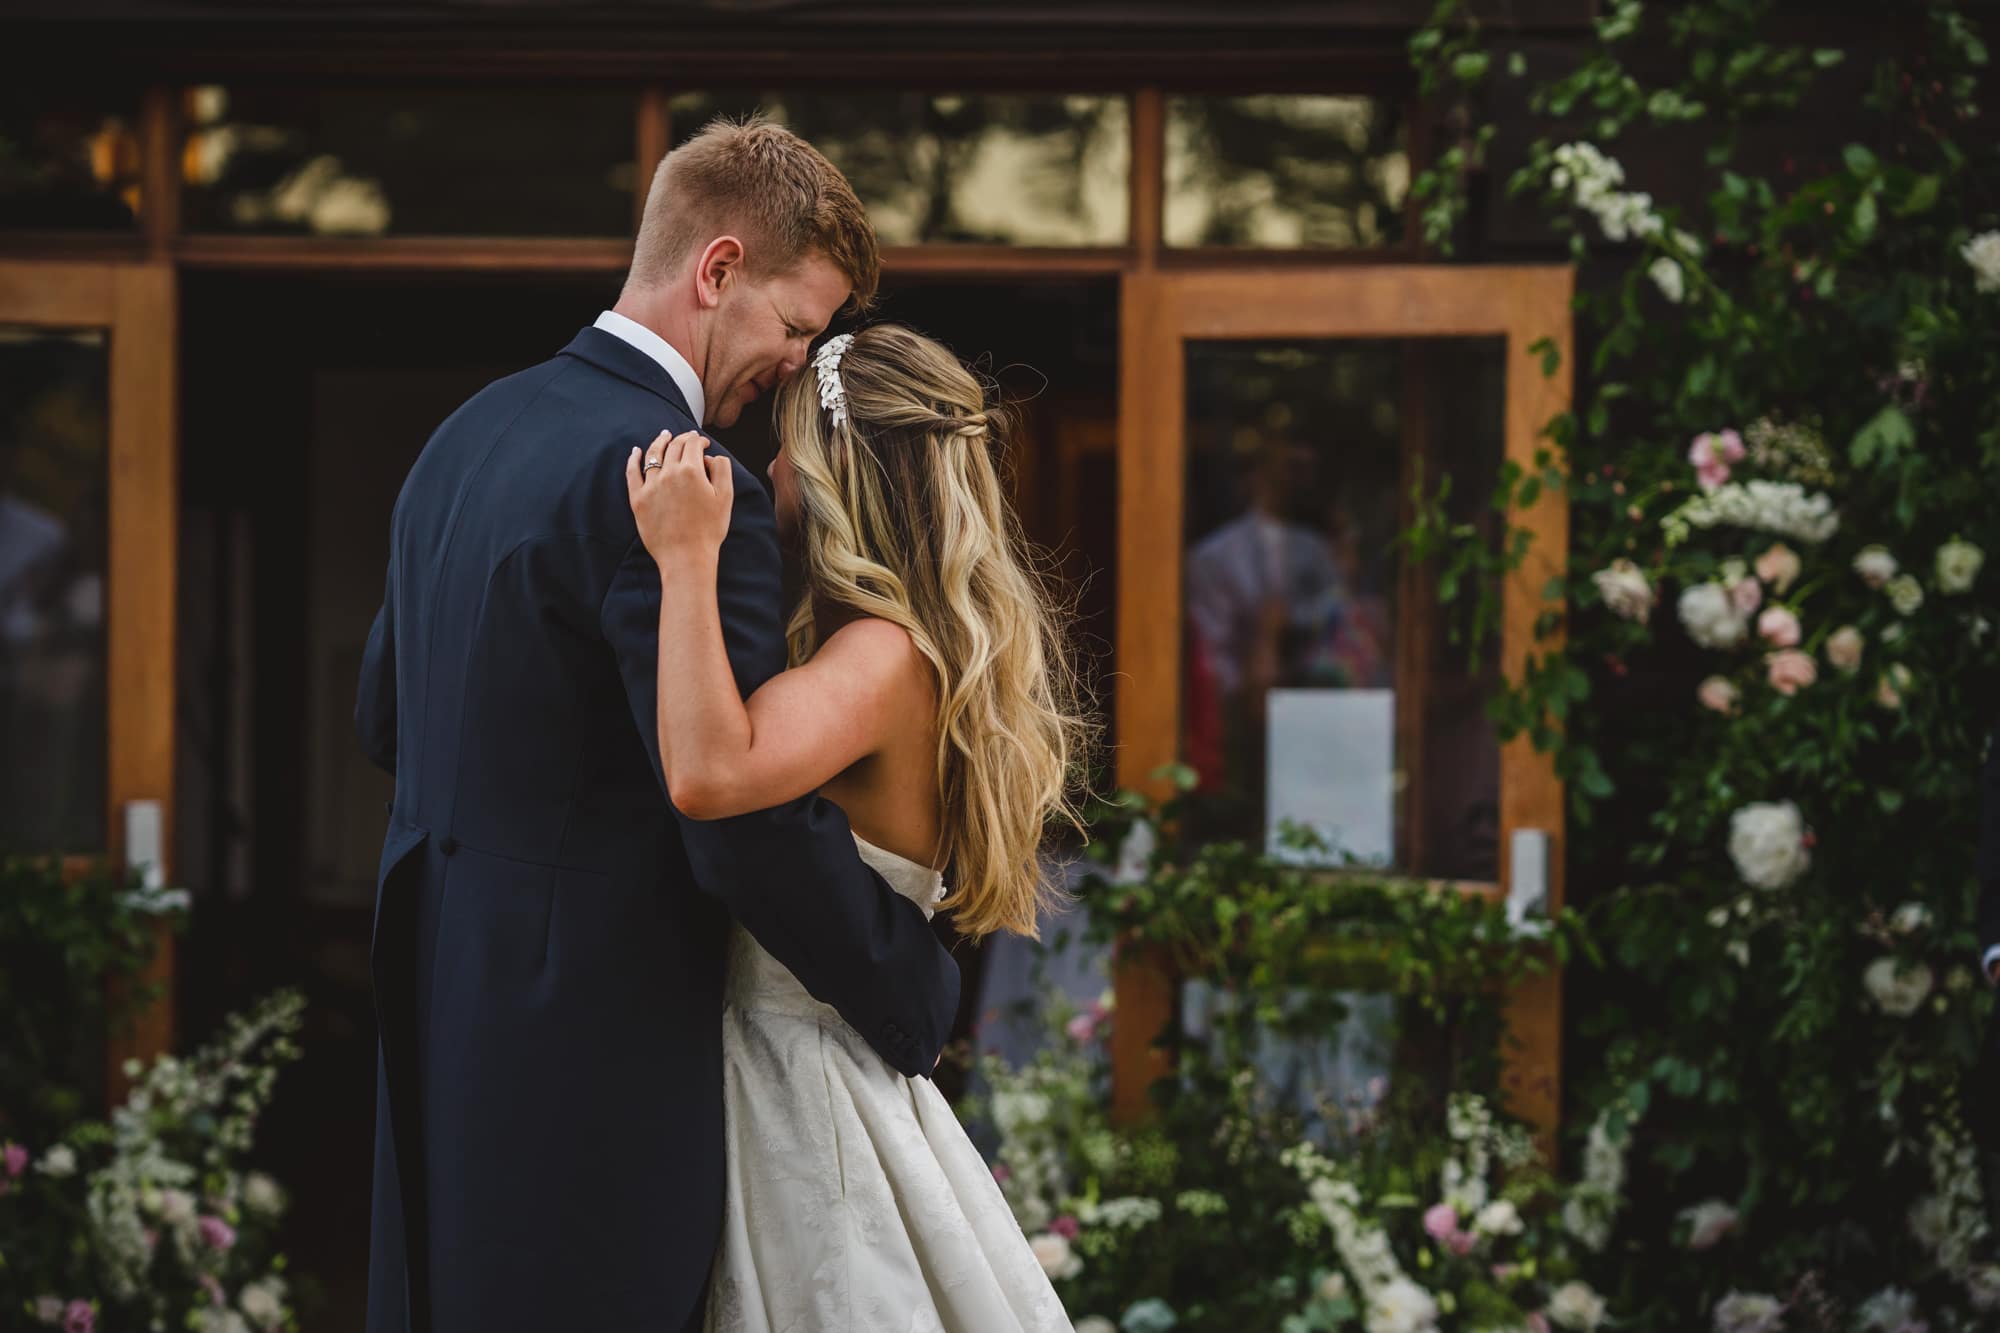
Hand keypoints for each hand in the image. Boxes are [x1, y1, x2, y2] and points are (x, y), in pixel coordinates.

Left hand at [626, 429, 732, 560]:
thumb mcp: (726, 497)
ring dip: (660, 442)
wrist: (686, 557)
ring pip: (653, 454)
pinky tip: (635, 451)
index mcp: (691, 471)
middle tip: (687, 437)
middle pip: (673, 446)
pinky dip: (633, 458)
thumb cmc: (709, 530)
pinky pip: (632, 472)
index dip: (699, 440)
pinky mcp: (638, 498)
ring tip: (664, 435)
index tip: (703, 442)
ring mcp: (650, 485)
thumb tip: (710, 457)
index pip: (693, 444)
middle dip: (682, 438)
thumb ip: (722, 469)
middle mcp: (669, 473)